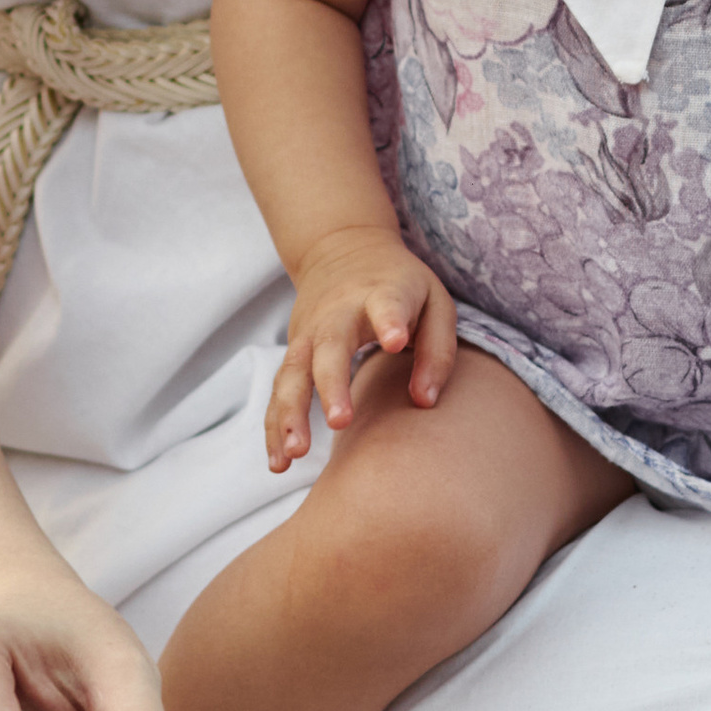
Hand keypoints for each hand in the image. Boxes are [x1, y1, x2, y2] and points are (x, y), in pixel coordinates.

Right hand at [266, 228, 459, 468]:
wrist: (341, 248)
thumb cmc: (399, 286)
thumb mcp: (435, 302)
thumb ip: (437, 351)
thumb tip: (424, 401)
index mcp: (382, 293)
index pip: (386, 304)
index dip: (389, 320)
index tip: (395, 340)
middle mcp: (338, 313)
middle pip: (330, 346)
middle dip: (331, 384)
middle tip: (340, 422)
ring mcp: (309, 333)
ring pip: (292, 373)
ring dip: (291, 412)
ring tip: (295, 452)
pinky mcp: (294, 353)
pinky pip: (278, 392)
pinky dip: (274, 426)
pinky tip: (278, 462)